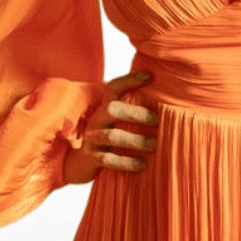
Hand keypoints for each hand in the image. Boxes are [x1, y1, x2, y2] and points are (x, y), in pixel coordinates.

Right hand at [63, 70, 158, 184]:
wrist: (78, 164)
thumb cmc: (105, 141)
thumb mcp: (114, 124)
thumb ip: (130, 113)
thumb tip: (162, 107)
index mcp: (104, 109)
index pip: (114, 88)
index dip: (129, 80)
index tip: (149, 76)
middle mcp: (96, 120)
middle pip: (113, 109)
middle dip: (136, 114)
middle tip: (156, 121)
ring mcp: (92, 139)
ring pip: (112, 136)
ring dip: (135, 140)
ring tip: (153, 145)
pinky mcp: (91, 158)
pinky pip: (109, 159)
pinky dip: (126, 162)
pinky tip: (141, 165)